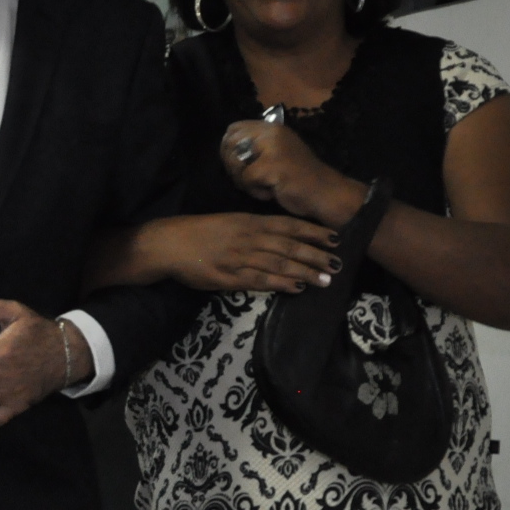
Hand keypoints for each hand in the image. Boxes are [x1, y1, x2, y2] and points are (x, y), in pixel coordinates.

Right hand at [145, 213, 339, 292]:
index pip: (288, 225)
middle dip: (316, 254)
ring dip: (305, 271)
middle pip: (289, 246)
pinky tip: (298, 287)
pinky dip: (281, 284)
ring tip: (326, 278)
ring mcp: (240, 258)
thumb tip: (281, 236)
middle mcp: (249, 237)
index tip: (334, 237)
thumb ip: (254, 229)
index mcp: (249, 221)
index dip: (313, 231)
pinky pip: (260, 281)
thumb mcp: (230, 222)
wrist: (170, 244)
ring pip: (279, 264)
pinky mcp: (230, 277)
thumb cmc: (201, 232)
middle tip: (339, 262)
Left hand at [221, 122, 368, 226]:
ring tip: (262, 187)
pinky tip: (271, 192)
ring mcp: (272, 147)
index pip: (234, 128)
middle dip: (231, 165)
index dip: (227, 146)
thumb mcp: (279, 153)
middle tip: (246, 180)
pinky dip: (255, 191)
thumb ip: (257, 146)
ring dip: (243, 180)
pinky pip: (246, 179)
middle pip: (230, 143)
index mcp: (272, 127)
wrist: (326, 193)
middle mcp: (271, 132)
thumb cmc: (301, 178)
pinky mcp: (272, 165)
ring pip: (235, 162)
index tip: (234, 164)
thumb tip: (227, 150)